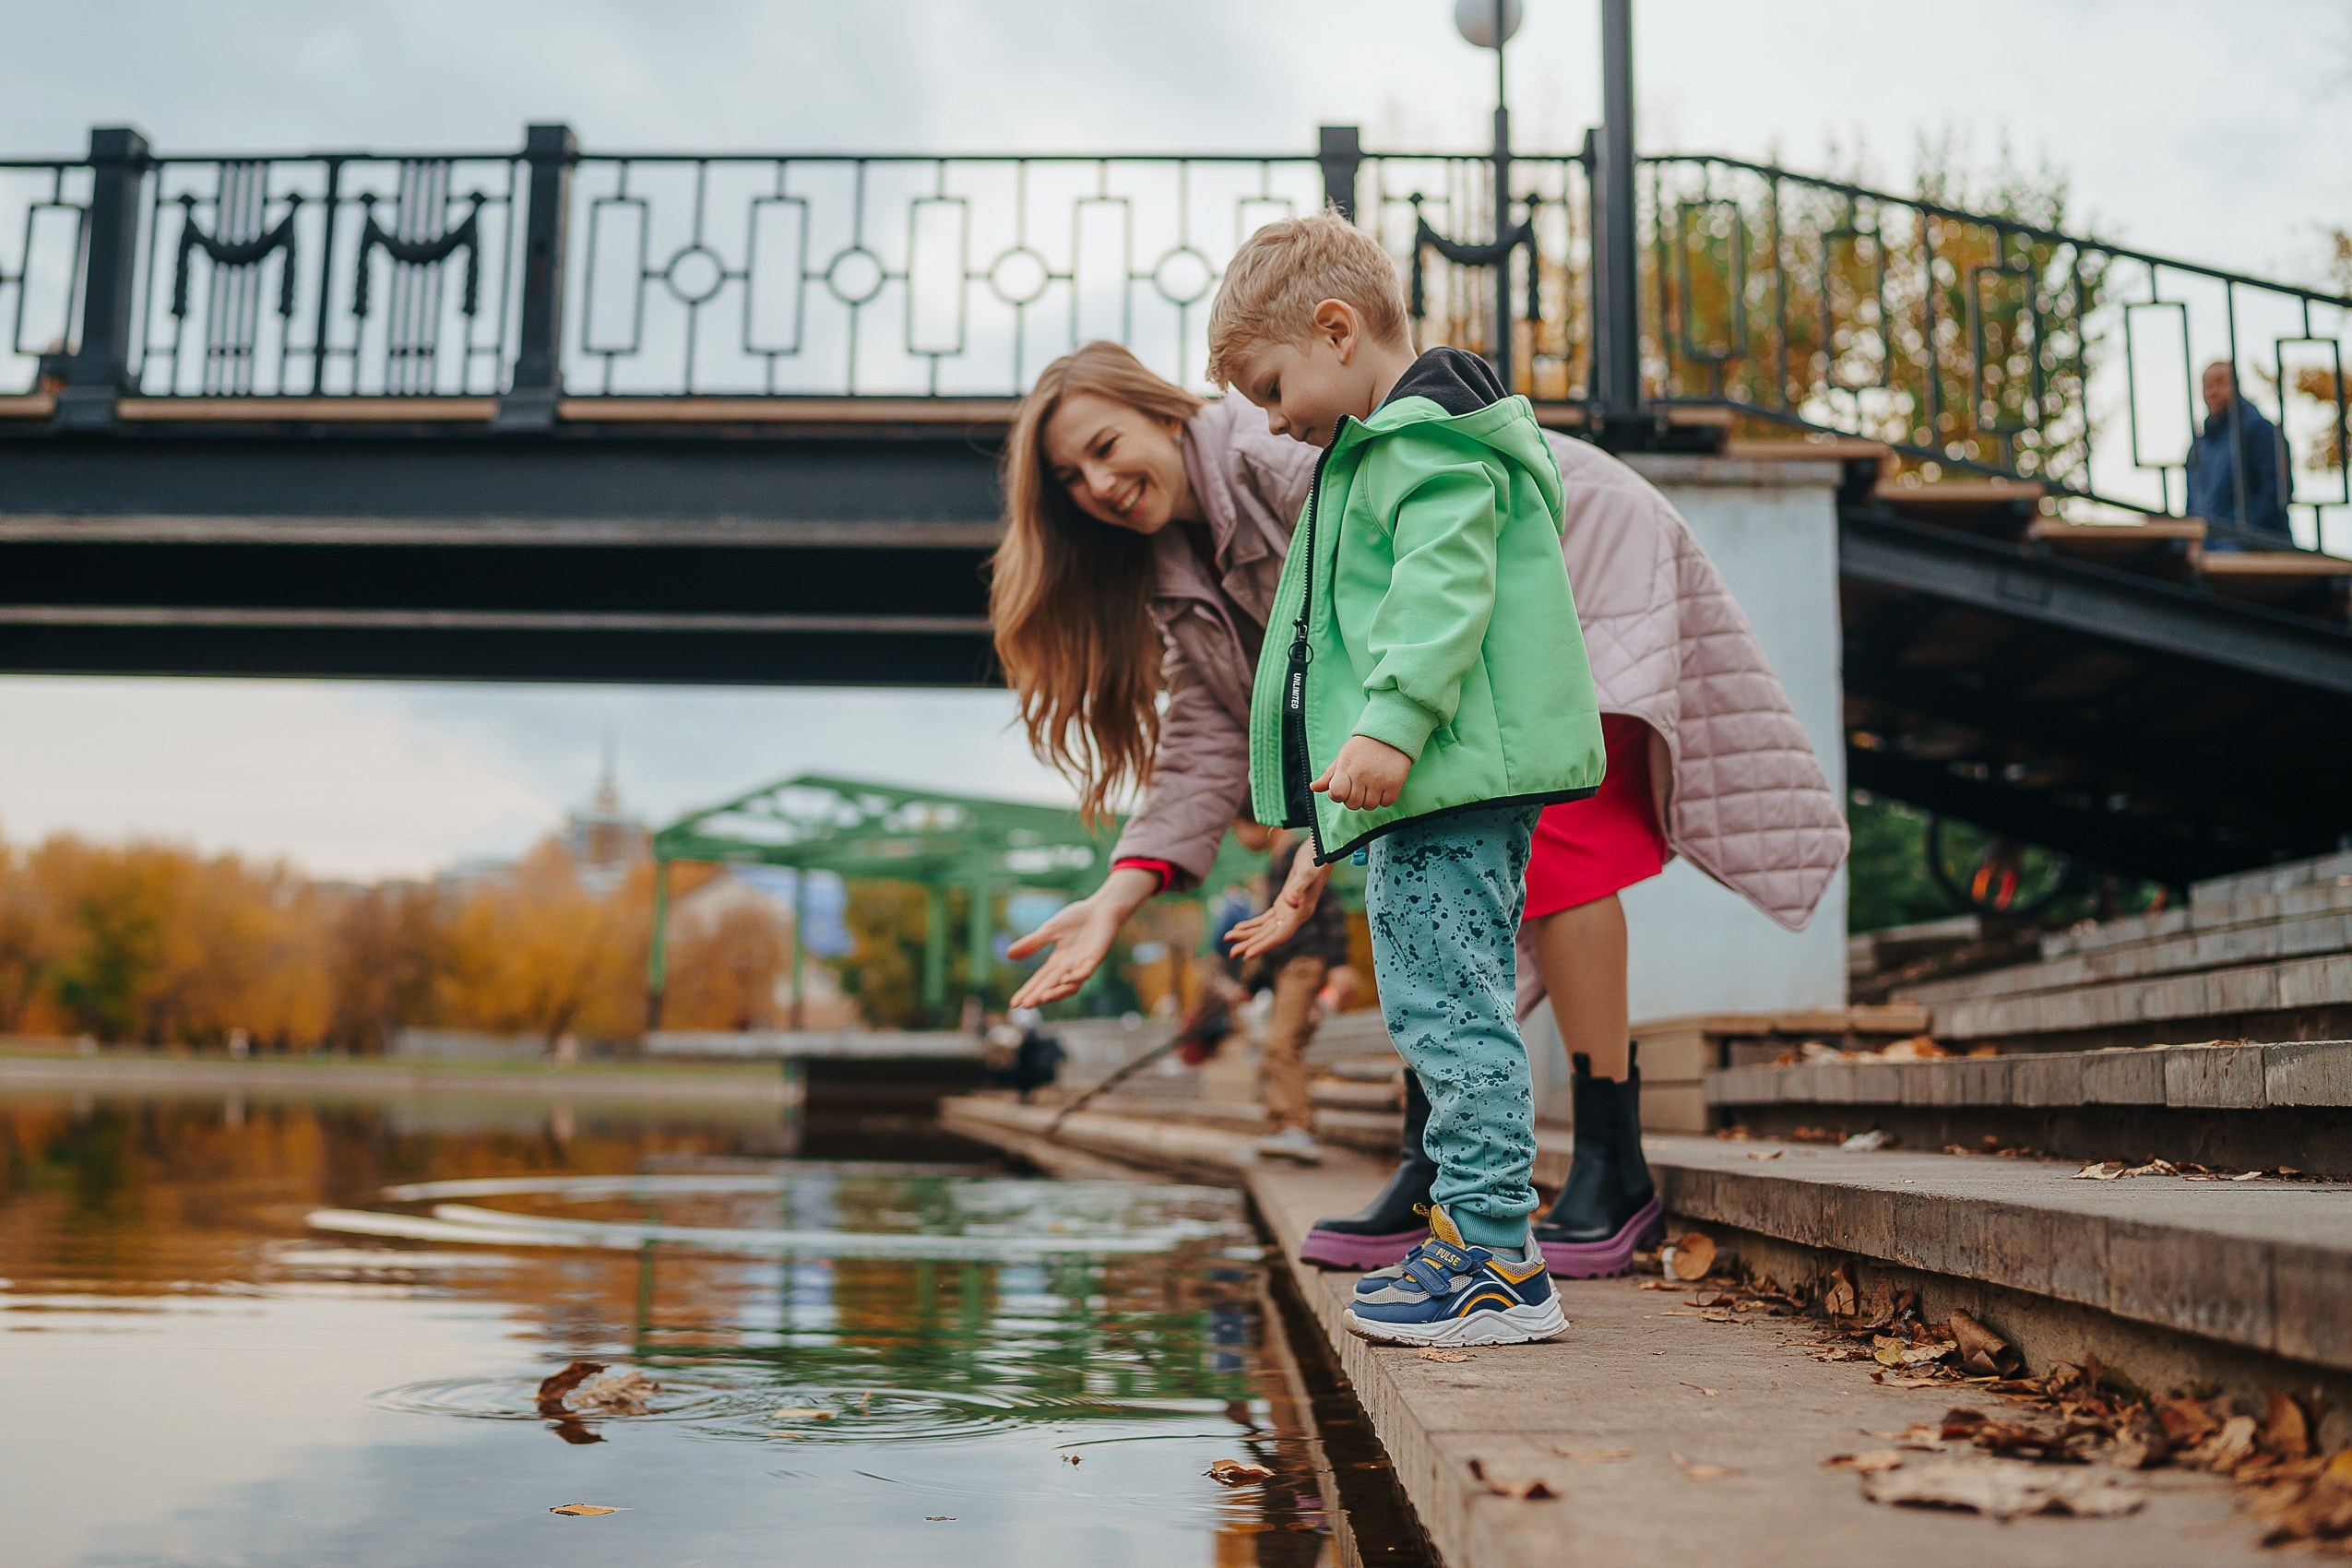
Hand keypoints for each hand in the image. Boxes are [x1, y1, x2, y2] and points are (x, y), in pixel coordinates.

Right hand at [1006, 867, 1156, 1006]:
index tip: (1013, 1004)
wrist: (1101, 908)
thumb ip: (1032, 943)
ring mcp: (1084, 964)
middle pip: (1051, 985)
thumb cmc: (1077, 919)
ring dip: (1058, 992)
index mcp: (1058, 961)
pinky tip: (1066, 979)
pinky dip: (1076, 976)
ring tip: (1043, 998)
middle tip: (1026, 1006)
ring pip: (1071, 985)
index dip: (1027, 991)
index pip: (1039, 980)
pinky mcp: (1096, 957)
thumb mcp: (1049, 930)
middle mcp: (1070, 967)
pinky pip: (1086, 970)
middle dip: (1038, 995)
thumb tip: (1007, 955)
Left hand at [1225, 843, 1330, 961]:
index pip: (1280, 935)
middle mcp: (1296, 916)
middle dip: (1250, 945)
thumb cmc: (1316, 859)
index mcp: (1302, 913)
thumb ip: (1300, 887)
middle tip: (1230, 954)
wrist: (1321, 849)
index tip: (1248, 954)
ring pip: (1265, 929)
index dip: (1264, 945)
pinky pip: (1266, 919)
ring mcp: (1289, 911)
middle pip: (1270, 936)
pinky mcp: (1284, 903)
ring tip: (1227, 939)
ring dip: (1247, 935)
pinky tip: (1239, 928)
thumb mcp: (1308, 870)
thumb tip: (1292, 903)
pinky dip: (1252, 924)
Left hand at [1311, 735, 1411, 812]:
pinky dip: (1384, 799)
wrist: (1390, 735)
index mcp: (1346, 767)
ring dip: (1370, 800)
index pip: (1337, 794)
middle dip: (1354, 799)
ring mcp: (1379, 779)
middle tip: (1359, 787)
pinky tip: (1383, 786)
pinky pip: (1386, 803)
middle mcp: (1361, 774)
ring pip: (1370, 806)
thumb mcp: (1343, 757)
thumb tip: (1313, 788)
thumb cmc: (1362, 748)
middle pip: (1353, 805)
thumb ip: (1328, 775)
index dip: (1338, 795)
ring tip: (1371, 786)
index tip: (1344, 788)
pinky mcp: (1395, 783)